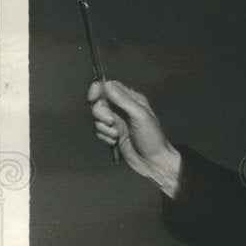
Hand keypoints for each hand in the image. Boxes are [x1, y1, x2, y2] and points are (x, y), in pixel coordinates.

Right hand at [87, 79, 180, 196]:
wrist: (152, 162)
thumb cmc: (151, 137)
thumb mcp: (140, 115)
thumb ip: (123, 100)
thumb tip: (107, 84)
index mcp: (132, 100)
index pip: (110, 87)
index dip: (98, 90)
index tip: (93, 98)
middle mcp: (123, 109)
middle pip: (100, 102)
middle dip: (101, 113)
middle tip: (111, 122)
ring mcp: (117, 122)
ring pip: (97, 118)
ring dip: (104, 127)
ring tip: (117, 135)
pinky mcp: (113, 135)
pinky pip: (99, 131)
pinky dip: (105, 136)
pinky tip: (116, 141)